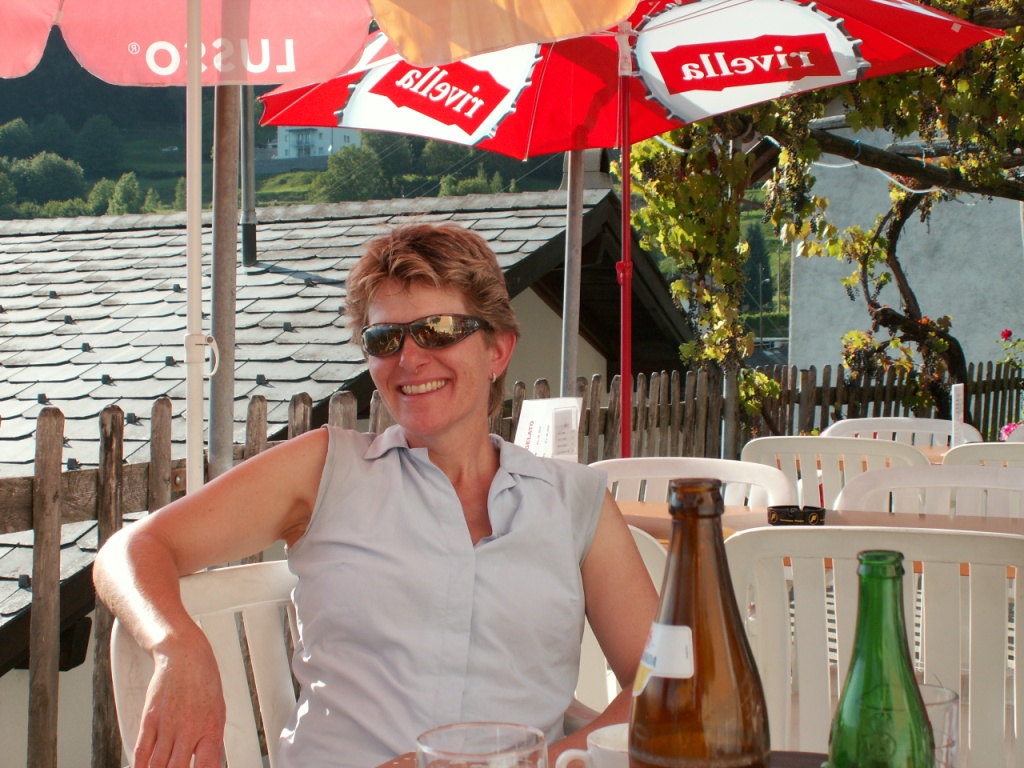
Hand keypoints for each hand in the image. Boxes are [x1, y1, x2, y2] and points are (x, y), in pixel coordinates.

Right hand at [133, 629, 226, 767]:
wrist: (184, 656)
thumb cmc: (204, 682)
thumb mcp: (218, 711)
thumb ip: (212, 741)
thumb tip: (211, 764)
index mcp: (211, 728)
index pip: (208, 765)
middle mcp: (189, 729)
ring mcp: (167, 725)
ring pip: (158, 765)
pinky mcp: (150, 719)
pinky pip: (142, 750)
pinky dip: (140, 766)